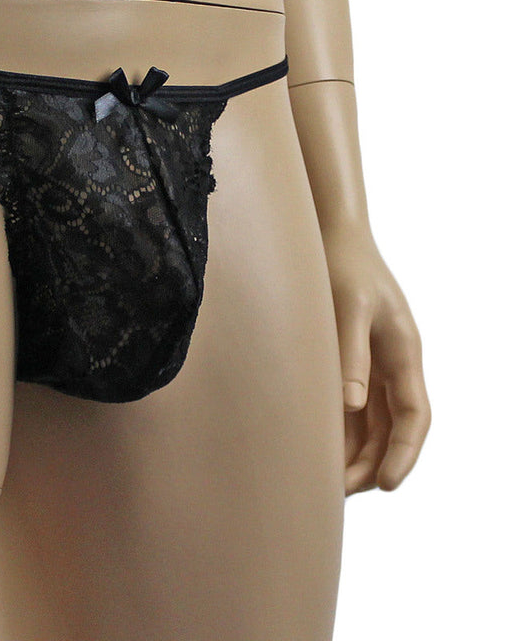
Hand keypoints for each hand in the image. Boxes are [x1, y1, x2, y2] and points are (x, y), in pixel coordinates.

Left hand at [322, 222, 430, 495]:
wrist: (331, 234)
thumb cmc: (342, 265)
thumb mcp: (348, 307)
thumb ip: (351, 354)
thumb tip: (350, 405)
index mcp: (403, 351)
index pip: (414, 414)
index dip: (405, 453)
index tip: (388, 486)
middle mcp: (392, 363)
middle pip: (391, 428)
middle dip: (372, 463)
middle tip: (338, 492)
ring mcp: (371, 362)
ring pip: (370, 422)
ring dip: (353, 451)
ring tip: (323, 481)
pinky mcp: (348, 358)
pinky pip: (349, 404)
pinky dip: (337, 428)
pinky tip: (313, 447)